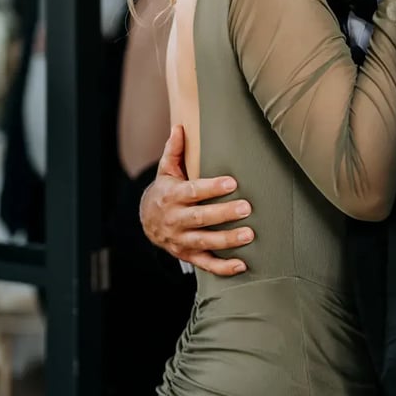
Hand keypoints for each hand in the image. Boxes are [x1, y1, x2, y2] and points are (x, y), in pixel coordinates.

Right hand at [139, 125, 253, 274]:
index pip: (193, 192)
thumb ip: (175, 151)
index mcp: (171, 196)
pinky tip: (242, 264)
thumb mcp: (166, 171)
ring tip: (249, 235)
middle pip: (200, 218)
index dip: (211, 188)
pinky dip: (223, 267)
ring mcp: (180, 240)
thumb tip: (179, 127)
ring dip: (227, 240)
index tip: (231, 182)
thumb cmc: (164, 192)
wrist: (146, 223)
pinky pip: (205, 264)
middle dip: (224, 214)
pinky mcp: (187, 255)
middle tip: (247, 208)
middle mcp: (175, 220)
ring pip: (204, 242)